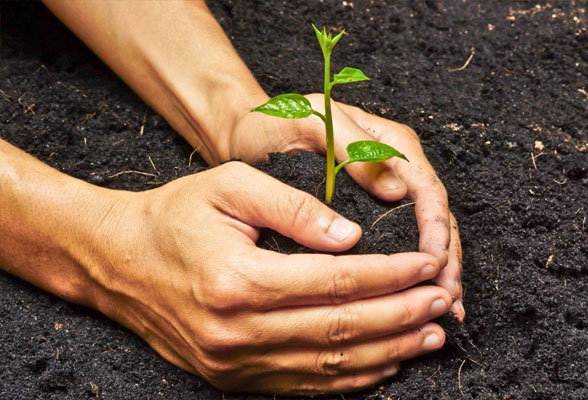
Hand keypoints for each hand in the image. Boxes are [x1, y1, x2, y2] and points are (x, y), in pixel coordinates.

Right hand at [92, 162, 451, 393]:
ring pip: (329, 367)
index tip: (427, 265)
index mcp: (239, 280)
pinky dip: (350, 378)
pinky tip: (382, 364)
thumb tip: (352, 237)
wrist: (119, 262)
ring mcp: (233, 362)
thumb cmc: (175, 216)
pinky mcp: (231, 376)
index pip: (337, 281)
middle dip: (401, 316)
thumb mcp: (230, 187)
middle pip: (341, 330)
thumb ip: (295, 209)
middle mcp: (237, 331)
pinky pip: (303, 385)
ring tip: (428, 337)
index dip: (390, 275)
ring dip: (386, 352)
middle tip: (441, 302)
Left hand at [229, 95, 463, 319]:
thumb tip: (397, 192)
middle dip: (445, 259)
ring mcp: (381, 191)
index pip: (426, 189)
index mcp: (389, 144)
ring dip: (436, 270)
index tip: (433, 263)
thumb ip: (354, 151)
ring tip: (446, 309)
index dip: (435, 229)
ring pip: (422, 234)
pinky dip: (409, 271)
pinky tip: (412, 297)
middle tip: (449, 300)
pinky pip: (397, 242)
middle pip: (434, 217)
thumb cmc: (277, 124)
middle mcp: (393, 169)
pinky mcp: (365, 212)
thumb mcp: (313, 124)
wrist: (249, 135)